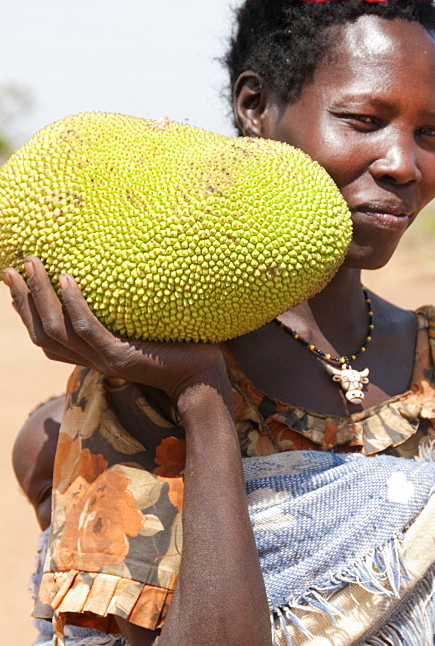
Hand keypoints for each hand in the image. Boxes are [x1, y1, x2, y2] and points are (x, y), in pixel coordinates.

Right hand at [3, 257, 228, 402]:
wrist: (204, 380)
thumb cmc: (182, 349)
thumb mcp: (146, 330)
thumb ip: (128, 314)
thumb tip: (126, 278)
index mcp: (94, 356)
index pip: (47, 338)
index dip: (27, 312)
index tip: (16, 282)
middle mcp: (93, 361)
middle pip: (43, 333)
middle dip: (23, 300)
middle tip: (11, 268)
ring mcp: (105, 360)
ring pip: (58, 329)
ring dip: (40, 296)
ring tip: (32, 265)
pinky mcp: (122, 357)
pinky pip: (89, 329)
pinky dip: (74, 304)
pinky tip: (67, 279)